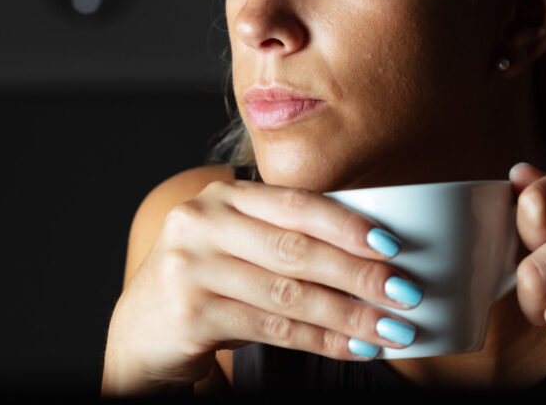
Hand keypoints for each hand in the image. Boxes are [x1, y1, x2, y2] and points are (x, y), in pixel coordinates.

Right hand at [101, 179, 421, 394]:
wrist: (139, 333)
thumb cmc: (206, 286)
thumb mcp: (236, 248)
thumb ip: (285, 239)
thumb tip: (374, 257)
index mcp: (220, 198)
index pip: (294, 203)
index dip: (347, 224)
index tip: (393, 245)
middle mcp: (200, 223)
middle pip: (296, 249)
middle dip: (359, 273)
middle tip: (406, 293)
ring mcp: (190, 267)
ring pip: (288, 293)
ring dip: (348, 315)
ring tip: (390, 330)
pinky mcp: (190, 313)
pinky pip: (272, 329)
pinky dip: (320, 341)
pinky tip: (352, 348)